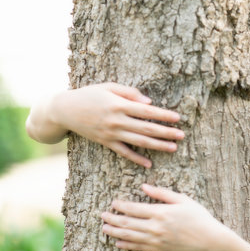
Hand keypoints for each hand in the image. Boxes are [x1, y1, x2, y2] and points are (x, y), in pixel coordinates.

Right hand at [53, 83, 183, 167]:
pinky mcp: (106, 142)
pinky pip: (124, 153)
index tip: (178, 118)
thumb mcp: (109, 87)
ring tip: (173, 148)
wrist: (64, 110)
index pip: (147, 112)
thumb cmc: (89, 94)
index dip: (164, 115)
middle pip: (147, 129)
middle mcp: (117, 121)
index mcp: (119, 105)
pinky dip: (136, 159)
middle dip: (166, 132)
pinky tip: (149, 163)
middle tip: (182, 135)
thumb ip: (130, 93)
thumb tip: (150, 102)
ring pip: (139, 142)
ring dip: (158, 146)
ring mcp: (111, 134)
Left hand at [101, 184, 226, 250]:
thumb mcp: (183, 199)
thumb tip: (144, 186)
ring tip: (104, 229)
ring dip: (114, 232)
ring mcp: (156, 240)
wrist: (209, 239)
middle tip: (102, 215)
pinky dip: (126, 245)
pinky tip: (118, 243)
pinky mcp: (159, 250)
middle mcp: (155, 227)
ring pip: (129, 236)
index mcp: (161, 212)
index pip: (134, 208)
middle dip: (112, 219)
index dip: (120, 206)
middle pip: (127, 223)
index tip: (113, 203)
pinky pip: (138, 248)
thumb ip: (162, 193)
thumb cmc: (198, 216)